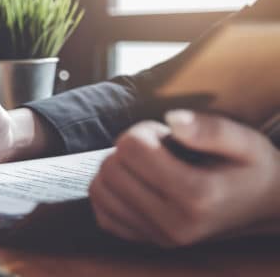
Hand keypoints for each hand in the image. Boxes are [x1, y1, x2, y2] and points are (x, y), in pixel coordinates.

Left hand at [89, 110, 279, 246]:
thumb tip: (171, 119)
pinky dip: (110, 192)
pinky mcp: (145, 242)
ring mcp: (157, 237)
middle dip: (128, 148)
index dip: (143, 130)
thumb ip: (210, 128)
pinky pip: (101, 213)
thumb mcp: (245, 141)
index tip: (165, 135)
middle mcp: (173, 223)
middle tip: (156, 149)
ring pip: (99, 190)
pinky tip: (135, 184)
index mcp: (197, 196)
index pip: (131, 148)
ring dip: (116, 169)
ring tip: (147, 166)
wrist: (263, 208)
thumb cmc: (251, 168)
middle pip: (111, 168)